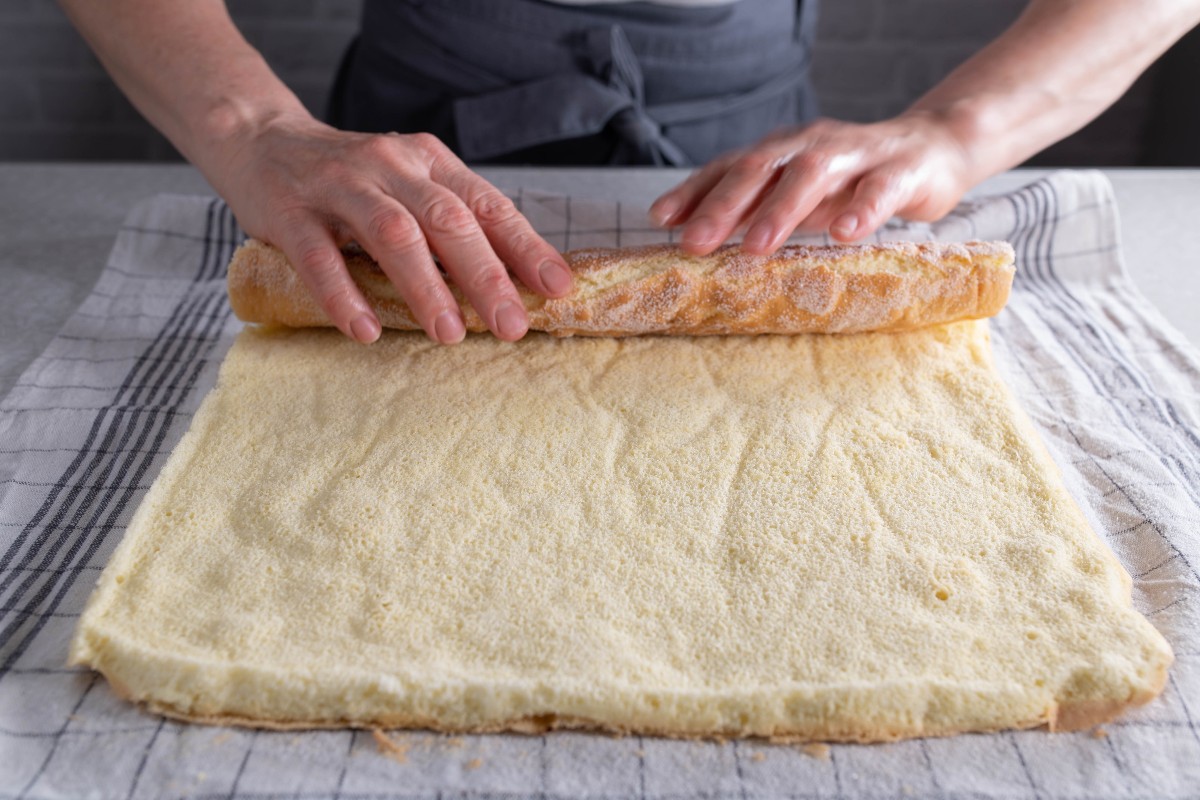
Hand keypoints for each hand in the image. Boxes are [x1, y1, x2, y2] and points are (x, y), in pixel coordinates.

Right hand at [215, 113, 572, 343]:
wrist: (260, 140)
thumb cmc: (352, 180)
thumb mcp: (409, 186)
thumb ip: (452, 224)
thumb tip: (514, 285)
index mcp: (430, 161)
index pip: (487, 205)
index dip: (525, 247)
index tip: (556, 288)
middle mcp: (390, 165)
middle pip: (448, 220)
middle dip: (485, 275)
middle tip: (511, 325)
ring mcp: (339, 185)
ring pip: (392, 234)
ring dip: (425, 287)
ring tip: (449, 333)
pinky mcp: (289, 211)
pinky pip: (319, 256)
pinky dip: (344, 296)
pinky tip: (365, 331)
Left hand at [649, 112, 975, 254]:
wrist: (935, 149)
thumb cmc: (854, 179)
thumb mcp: (799, 195)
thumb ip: (756, 210)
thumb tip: (698, 239)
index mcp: (782, 151)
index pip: (729, 166)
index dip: (694, 191)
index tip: (662, 220)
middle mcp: (811, 145)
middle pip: (760, 168)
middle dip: (723, 205)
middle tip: (694, 242)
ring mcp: (857, 154)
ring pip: (812, 173)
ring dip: (779, 209)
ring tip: (755, 246)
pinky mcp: (902, 170)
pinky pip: (879, 188)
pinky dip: (859, 210)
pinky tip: (842, 233)